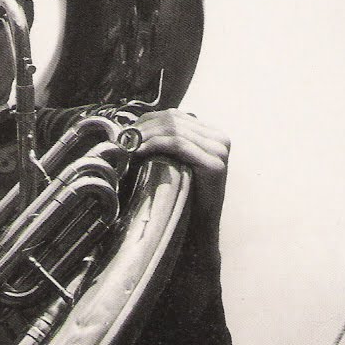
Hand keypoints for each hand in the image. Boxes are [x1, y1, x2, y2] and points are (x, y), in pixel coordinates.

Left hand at [133, 110, 228, 240]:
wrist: (200, 229)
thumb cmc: (184, 196)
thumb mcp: (178, 161)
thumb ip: (169, 141)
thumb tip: (136, 126)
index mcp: (213, 134)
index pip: (175, 115)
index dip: (148, 119)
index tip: (127, 130)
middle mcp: (220, 138)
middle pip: (173, 120)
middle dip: (145, 127)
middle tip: (124, 137)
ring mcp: (220, 150)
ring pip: (174, 129)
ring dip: (146, 135)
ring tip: (128, 144)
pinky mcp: (215, 164)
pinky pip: (178, 144)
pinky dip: (155, 144)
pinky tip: (139, 151)